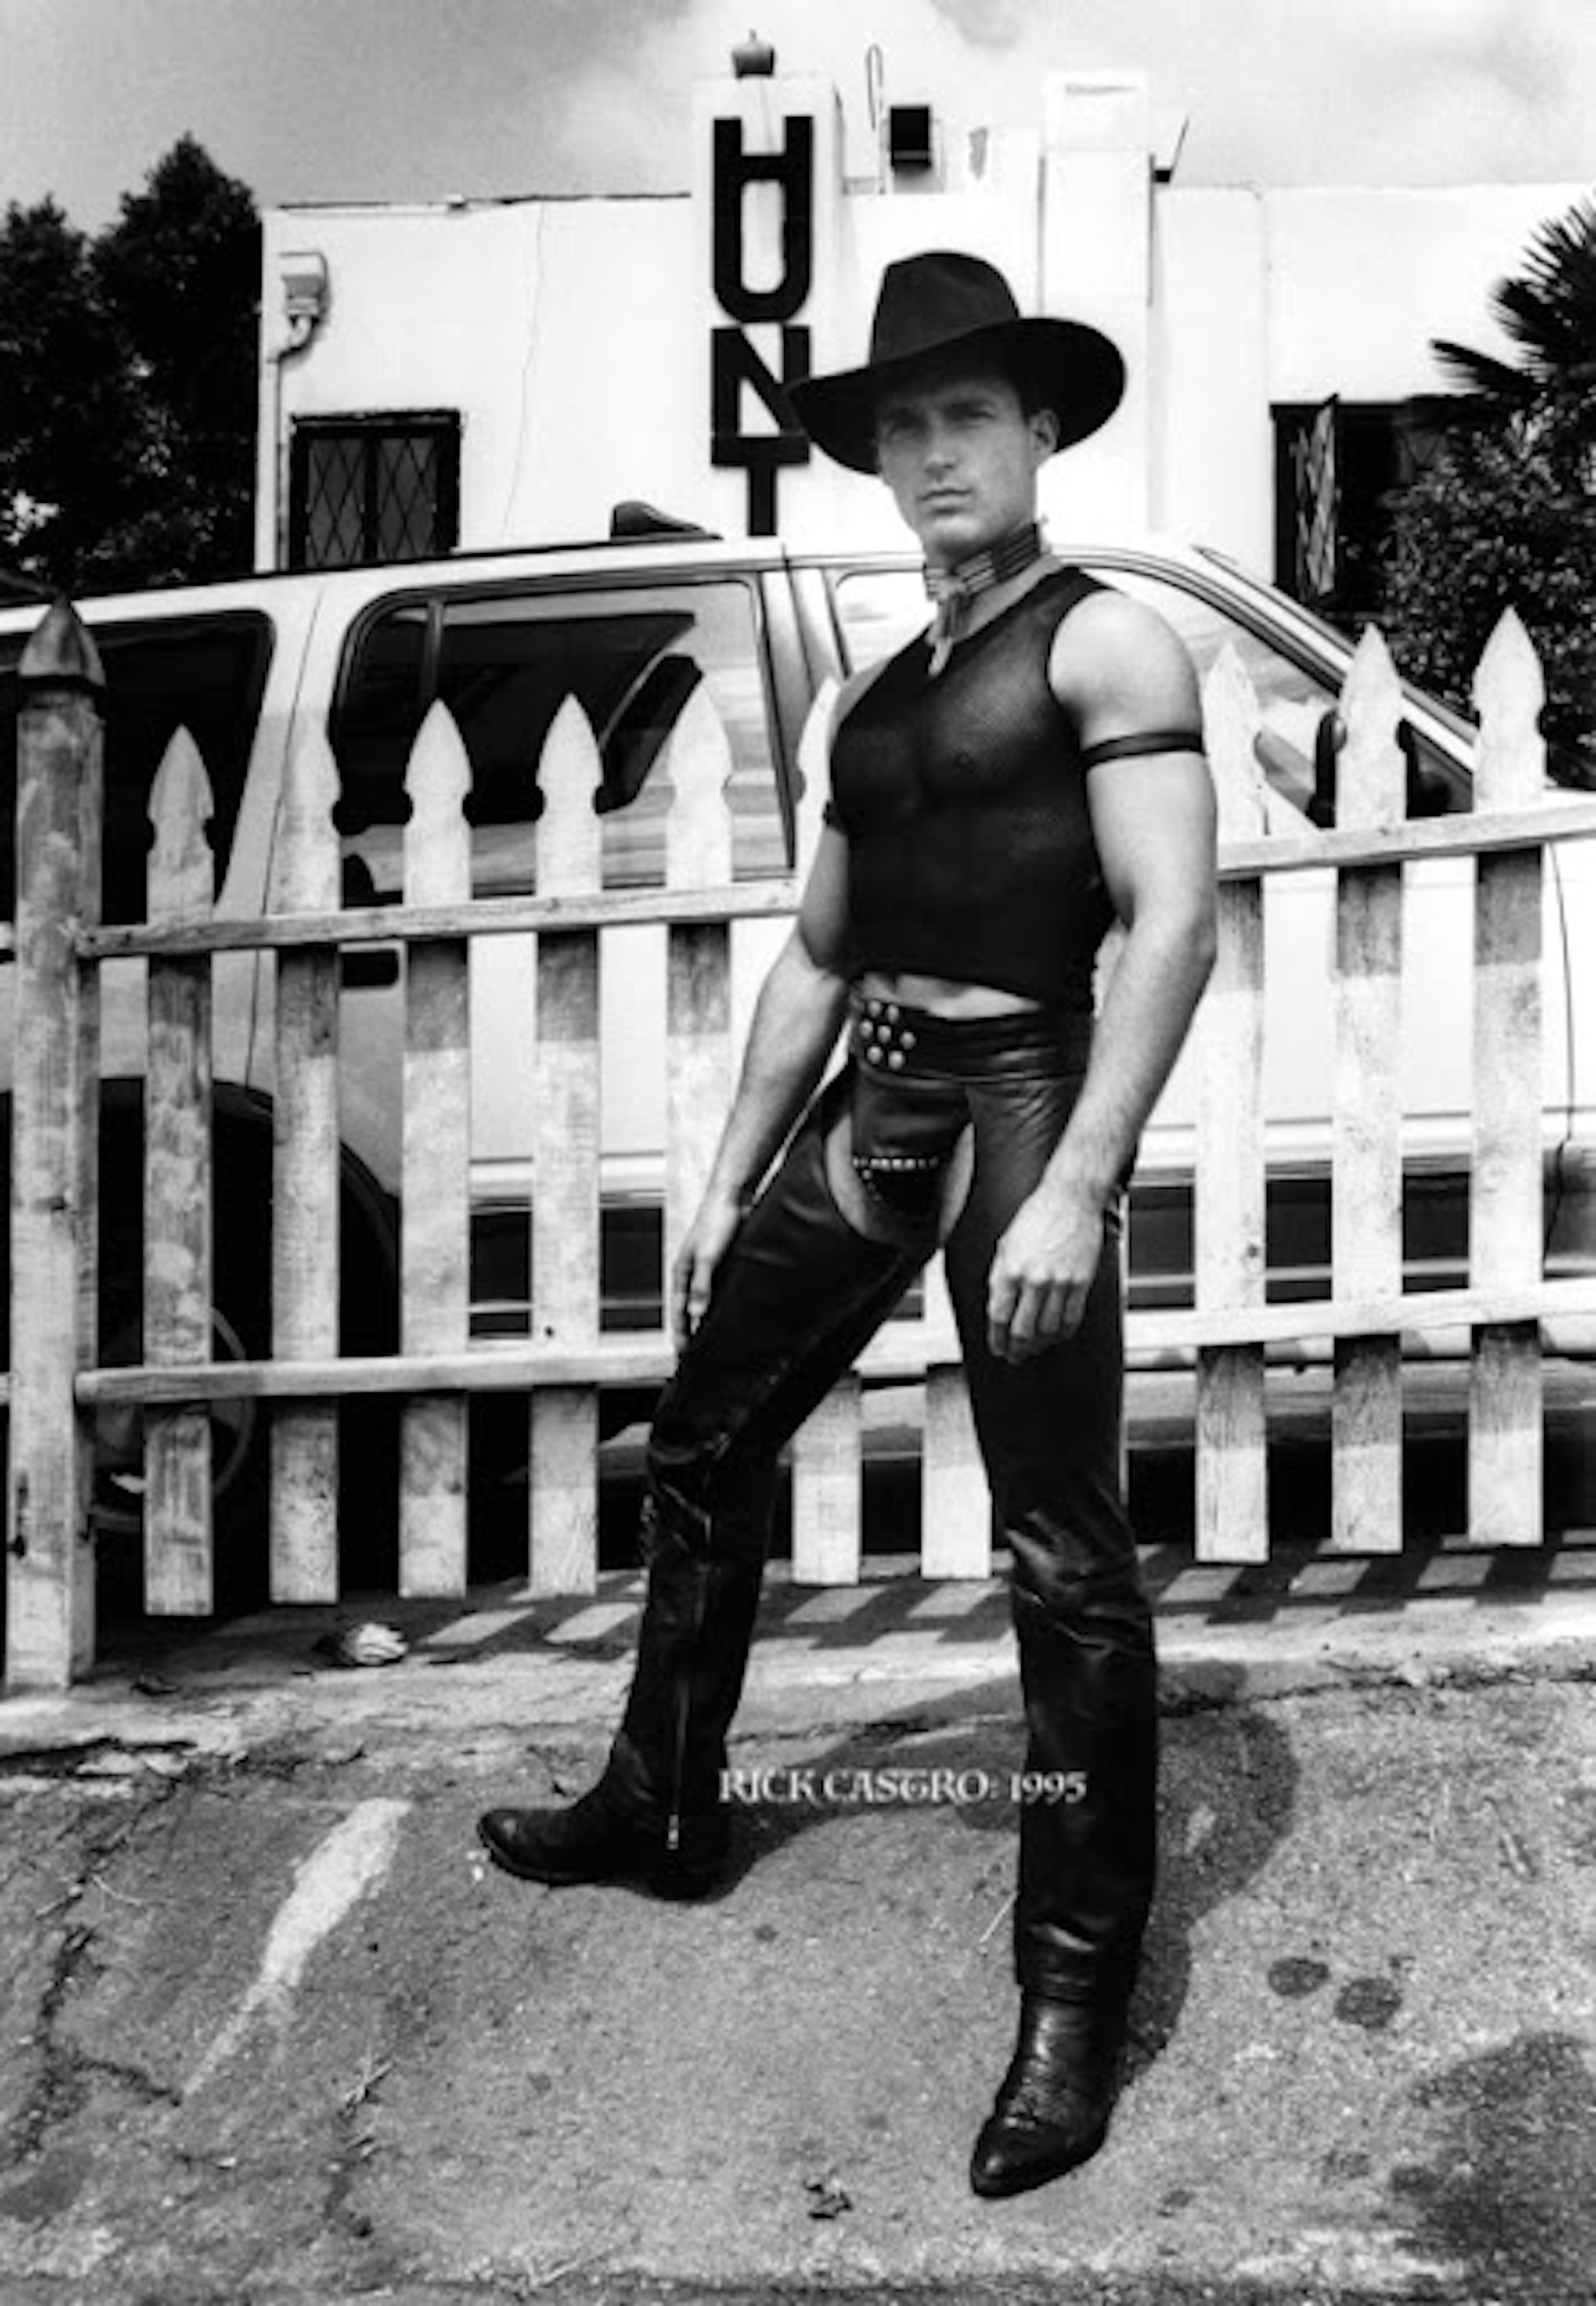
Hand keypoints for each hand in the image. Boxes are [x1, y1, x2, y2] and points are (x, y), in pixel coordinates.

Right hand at [670, 1186, 745, 1350]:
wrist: (733, 1195)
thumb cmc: (716, 1219)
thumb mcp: (708, 1256)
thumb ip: (702, 1286)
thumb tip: (697, 1315)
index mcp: (682, 1271)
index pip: (678, 1311)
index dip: (680, 1334)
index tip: (683, 1356)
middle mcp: (693, 1273)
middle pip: (691, 1310)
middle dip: (691, 1333)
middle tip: (696, 1356)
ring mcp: (709, 1269)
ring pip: (707, 1302)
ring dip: (708, 1320)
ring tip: (714, 1342)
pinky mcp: (725, 1264)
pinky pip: (722, 1292)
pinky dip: (723, 1306)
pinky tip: (732, 1316)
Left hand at [986, 1183, 1106, 1363]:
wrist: (1071, 1199)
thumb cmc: (1037, 1217)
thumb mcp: (1006, 1245)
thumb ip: (1000, 1277)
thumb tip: (997, 1308)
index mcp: (1010, 1270)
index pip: (998, 1317)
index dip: (996, 1340)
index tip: (997, 1348)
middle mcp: (1034, 1279)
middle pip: (1022, 1330)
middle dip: (1016, 1349)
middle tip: (1014, 1356)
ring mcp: (1060, 1282)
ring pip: (1048, 1330)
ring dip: (1039, 1346)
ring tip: (1034, 1349)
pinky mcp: (1081, 1282)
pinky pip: (1072, 1319)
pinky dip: (1062, 1334)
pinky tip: (1055, 1336)